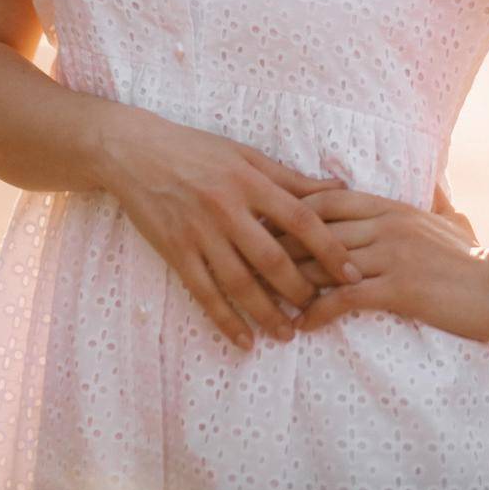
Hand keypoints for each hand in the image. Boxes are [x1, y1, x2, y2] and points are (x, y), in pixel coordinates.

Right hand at [96, 103, 362, 351]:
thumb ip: (289, 177)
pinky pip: (204, 293)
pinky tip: (244, 340)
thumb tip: (338, 188)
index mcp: (249, 180)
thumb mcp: (245, 154)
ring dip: (267, 312)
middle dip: (300, 289)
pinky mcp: (175, 251)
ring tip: (288, 333)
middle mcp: (226, 208)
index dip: (329, 248)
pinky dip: (225, 320)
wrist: (136, 152)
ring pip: (240, 282)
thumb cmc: (196, 149)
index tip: (352, 273)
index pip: (300, 219)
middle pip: (272, 258)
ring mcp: (199, 232)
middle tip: (321, 309)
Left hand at [269, 180, 488, 340]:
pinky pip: (347, 297)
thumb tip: (433, 183)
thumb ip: (433, 200)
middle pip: (315, 229)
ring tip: (262, 299)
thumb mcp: (449, 219)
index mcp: (390, 205)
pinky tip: (301, 325)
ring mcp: (391, 254)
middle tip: (244, 261)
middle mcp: (385, 224)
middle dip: (277, 245)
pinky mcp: (399, 288)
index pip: (325, 200)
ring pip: (325, 263)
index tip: (259, 225)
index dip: (288, 212)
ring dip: (290, 283)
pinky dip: (319, 311)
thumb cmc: (474, 258)